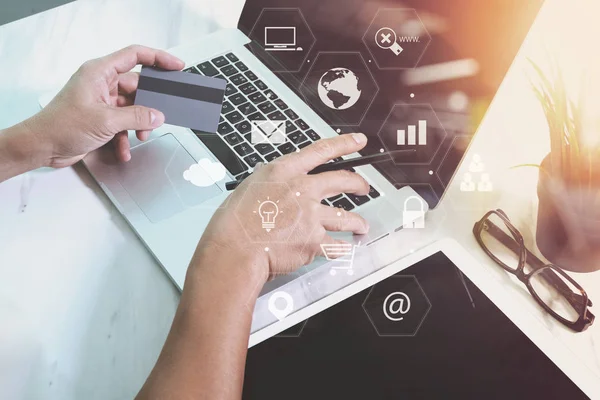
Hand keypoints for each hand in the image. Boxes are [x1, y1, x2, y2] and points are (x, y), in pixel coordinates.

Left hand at [26, 45, 183, 167]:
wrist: (43, 146)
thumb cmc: (61, 125)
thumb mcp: (106, 120)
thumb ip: (136, 117)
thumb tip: (157, 115)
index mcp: (100, 72)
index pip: (134, 56)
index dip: (158, 58)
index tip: (175, 66)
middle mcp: (101, 84)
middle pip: (137, 87)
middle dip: (148, 106)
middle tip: (159, 115)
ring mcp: (102, 101)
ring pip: (132, 108)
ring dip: (138, 124)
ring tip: (140, 136)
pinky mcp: (101, 117)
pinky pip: (123, 123)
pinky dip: (126, 137)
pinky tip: (124, 148)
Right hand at [193, 133, 370, 283]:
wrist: (235, 249)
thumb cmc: (235, 222)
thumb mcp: (250, 187)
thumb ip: (272, 183)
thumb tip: (280, 185)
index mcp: (284, 171)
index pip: (321, 151)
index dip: (344, 144)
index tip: (358, 142)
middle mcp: (302, 189)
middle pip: (342, 180)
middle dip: (359, 184)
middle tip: (364, 187)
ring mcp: (311, 215)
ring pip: (345, 217)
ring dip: (357, 222)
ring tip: (361, 226)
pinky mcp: (314, 241)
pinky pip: (336, 246)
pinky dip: (342, 249)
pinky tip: (345, 249)